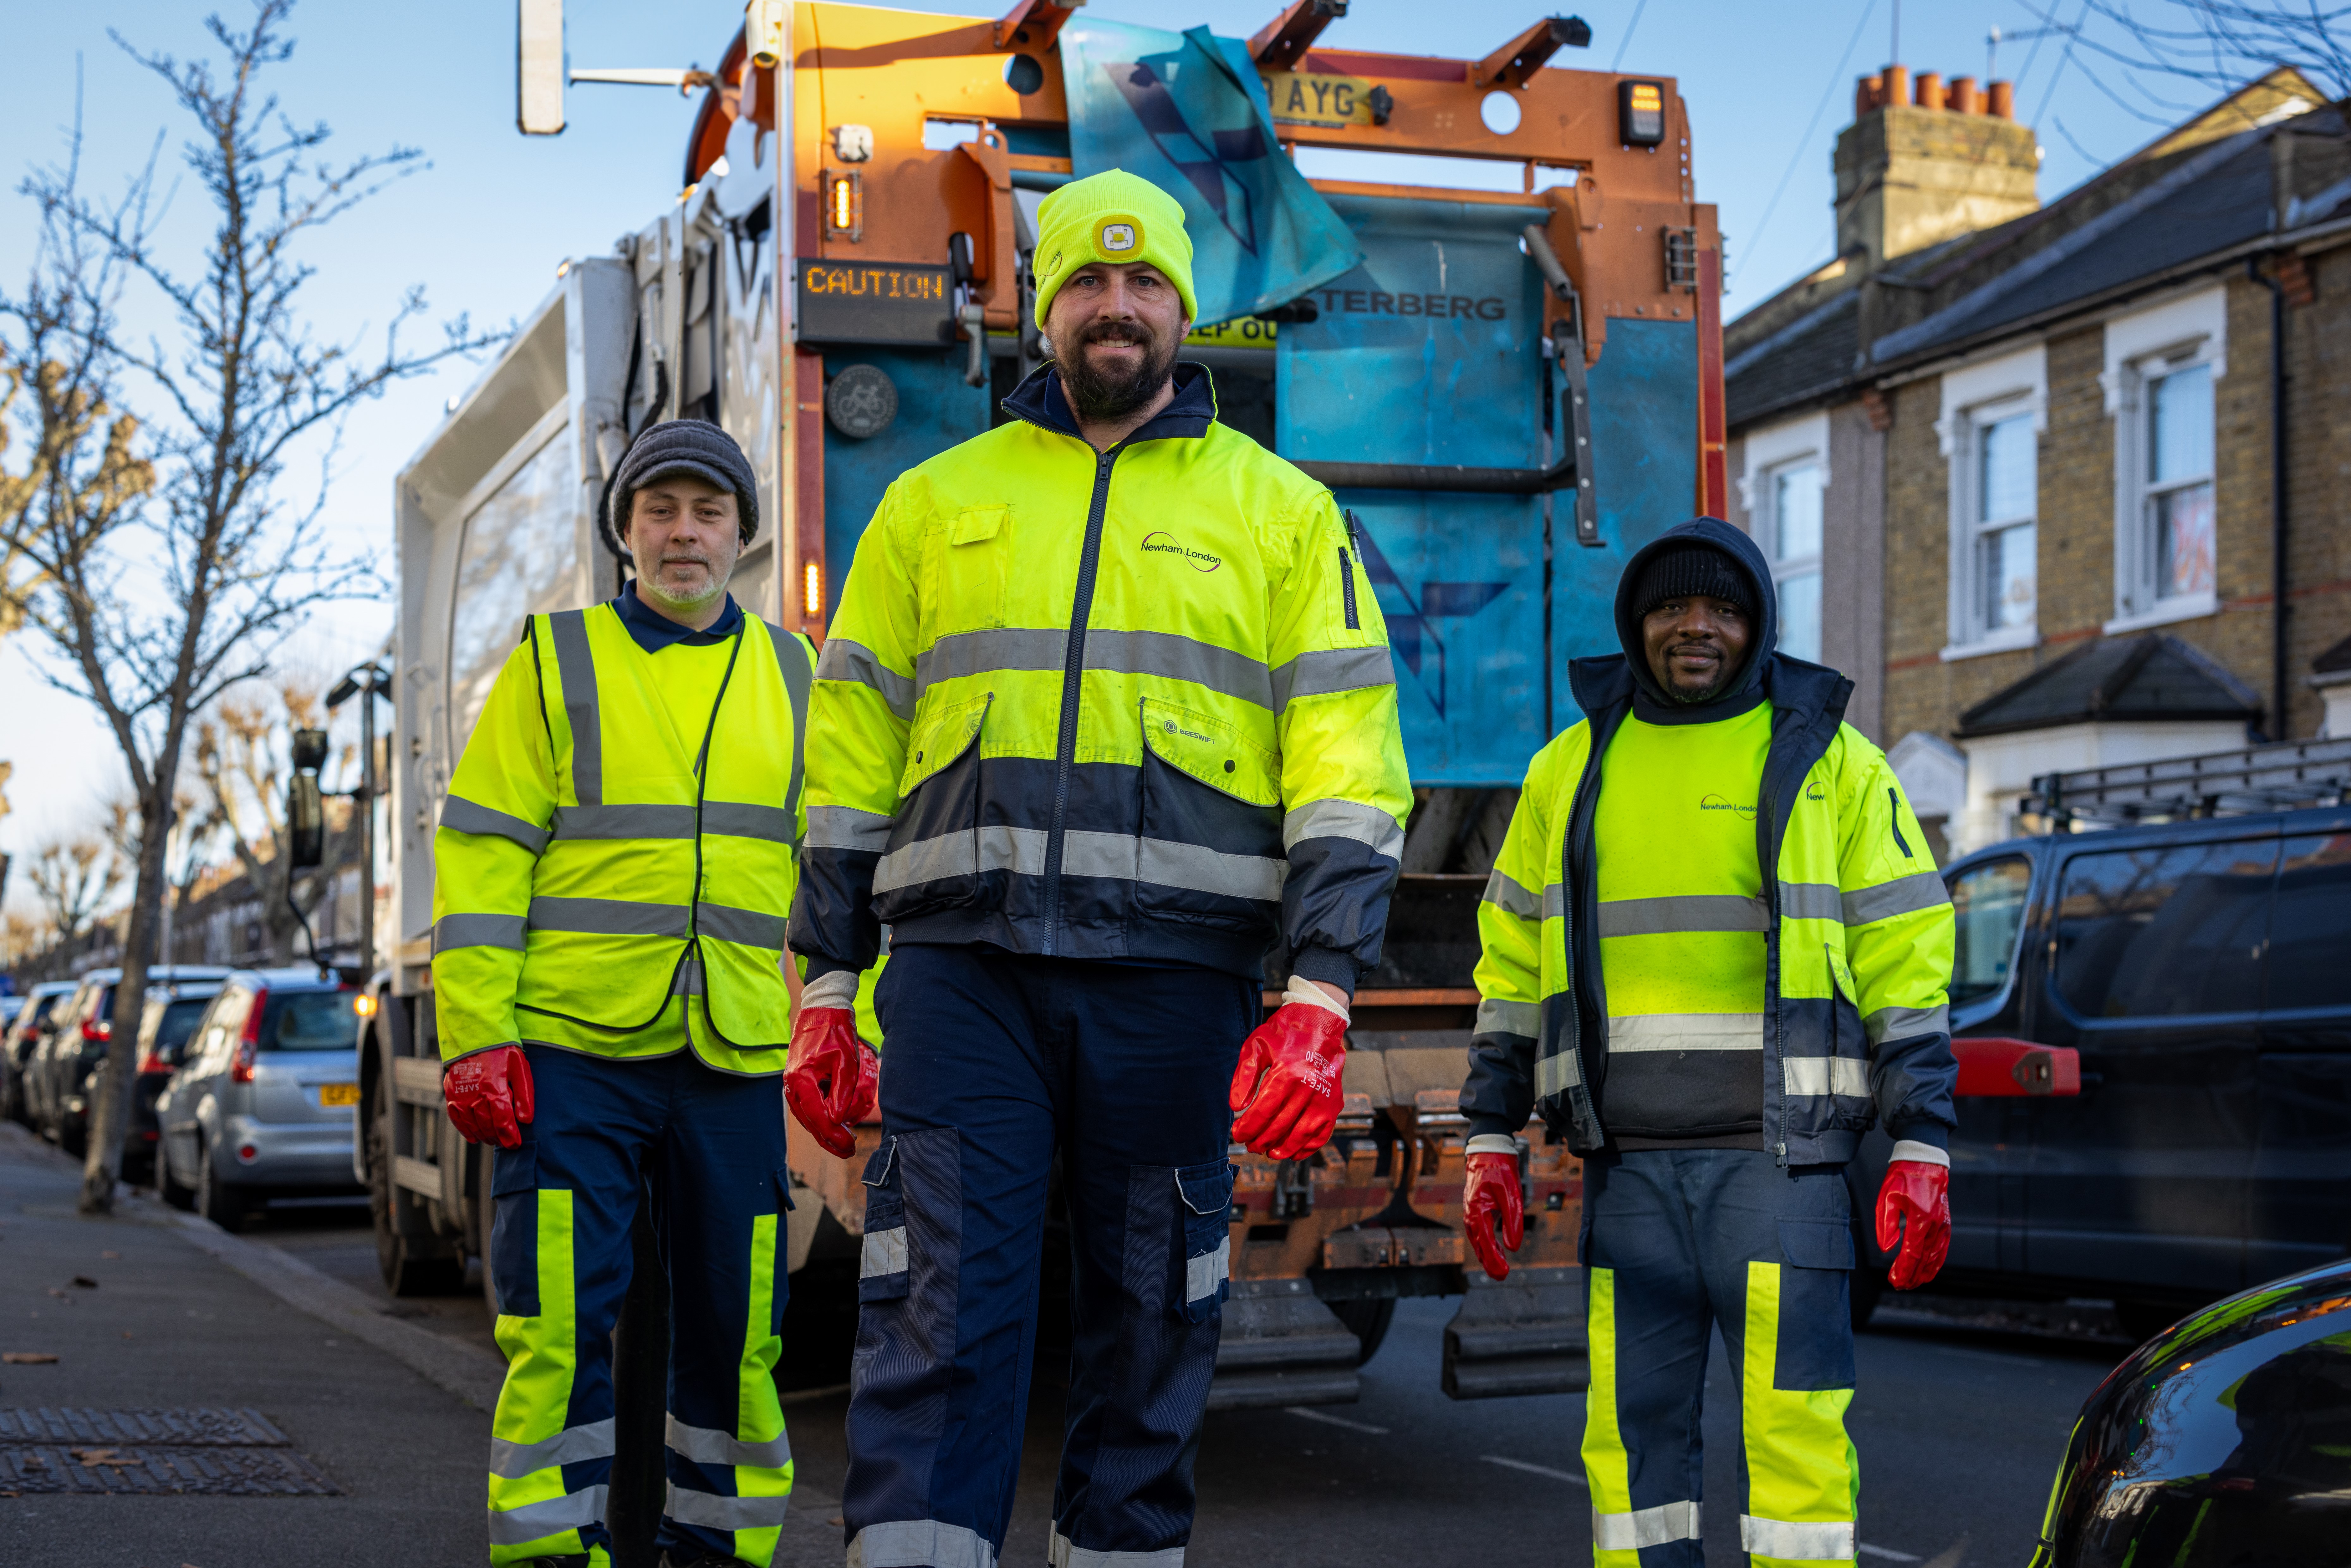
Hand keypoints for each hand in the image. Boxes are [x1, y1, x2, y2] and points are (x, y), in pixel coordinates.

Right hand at [444, 1045, 533, 1148]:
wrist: (475, 1036)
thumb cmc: (502, 1051)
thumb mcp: (520, 1069)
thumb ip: (524, 1095)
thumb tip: (525, 1120)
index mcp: (494, 1088)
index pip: (502, 1121)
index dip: (509, 1136)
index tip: (515, 1144)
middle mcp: (475, 1095)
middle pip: (487, 1125)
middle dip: (498, 1137)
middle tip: (507, 1143)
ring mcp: (461, 1095)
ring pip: (472, 1124)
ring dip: (484, 1135)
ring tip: (493, 1140)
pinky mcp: (451, 1093)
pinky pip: (456, 1118)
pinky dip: (465, 1130)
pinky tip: (474, 1137)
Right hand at [785, 1007, 876, 1158]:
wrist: (822, 1010)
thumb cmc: (836, 1033)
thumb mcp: (845, 1062)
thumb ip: (842, 1092)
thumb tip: (837, 1120)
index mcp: (801, 1079)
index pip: (817, 1116)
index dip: (833, 1135)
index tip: (849, 1146)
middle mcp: (792, 1085)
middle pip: (810, 1122)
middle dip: (829, 1139)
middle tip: (849, 1151)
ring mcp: (792, 1084)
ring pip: (807, 1117)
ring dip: (824, 1132)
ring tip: (844, 1144)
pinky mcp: (797, 1082)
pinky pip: (807, 1107)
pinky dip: (819, 1118)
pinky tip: (835, 1124)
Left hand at [1228, 999, 1349, 1159]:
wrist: (1320, 1021)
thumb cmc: (1285, 1033)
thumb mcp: (1256, 1045)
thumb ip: (1244, 1076)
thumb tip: (1236, 1106)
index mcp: (1286, 1072)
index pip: (1263, 1111)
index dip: (1247, 1127)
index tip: (1237, 1135)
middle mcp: (1307, 1087)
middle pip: (1280, 1125)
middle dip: (1260, 1140)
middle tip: (1249, 1145)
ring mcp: (1323, 1097)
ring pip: (1301, 1133)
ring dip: (1282, 1148)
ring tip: (1268, 1153)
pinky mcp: (1334, 1102)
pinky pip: (1322, 1133)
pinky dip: (1308, 1147)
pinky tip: (1293, 1152)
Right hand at [1463, 1151, 1523, 1280]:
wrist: (1487, 1151)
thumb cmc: (1501, 1170)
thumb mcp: (1512, 1195)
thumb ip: (1513, 1222)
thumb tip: (1513, 1247)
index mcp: (1478, 1212)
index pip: (1486, 1243)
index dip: (1495, 1260)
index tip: (1503, 1274)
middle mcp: (1471, 1215)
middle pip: (1480, 1245)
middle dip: (1490, 1263)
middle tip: (1501, 1278)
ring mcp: (1471, 1212)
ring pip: (1478, 1240)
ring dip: (1487, 1255)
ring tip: (1498, 1270)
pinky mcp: (1475, 1209)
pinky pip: (1479, 1231)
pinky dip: (1487, 1243)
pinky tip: (1496, 1250)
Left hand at [1875, 1160, 1950, 1289]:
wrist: (1925, 1160)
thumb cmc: (1903, 1176)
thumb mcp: (1887, 1196)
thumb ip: (1886, 1224)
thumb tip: (1886, 1249)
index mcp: (1920, 1218)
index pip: (1912, 1253)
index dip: (1903, 1270)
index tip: (1894, 1281)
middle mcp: (1935, 1224)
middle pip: (1925, 1259)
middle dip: (1912, 1276)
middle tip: (1900, 1287)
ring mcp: (1943, 1224)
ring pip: (1936, 1256)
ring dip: (1925, 1272)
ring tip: (1913, 1284)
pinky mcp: (1945, 1222)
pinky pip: (1943, 1247)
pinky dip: (1936, 1262)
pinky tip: (1929, 1270)